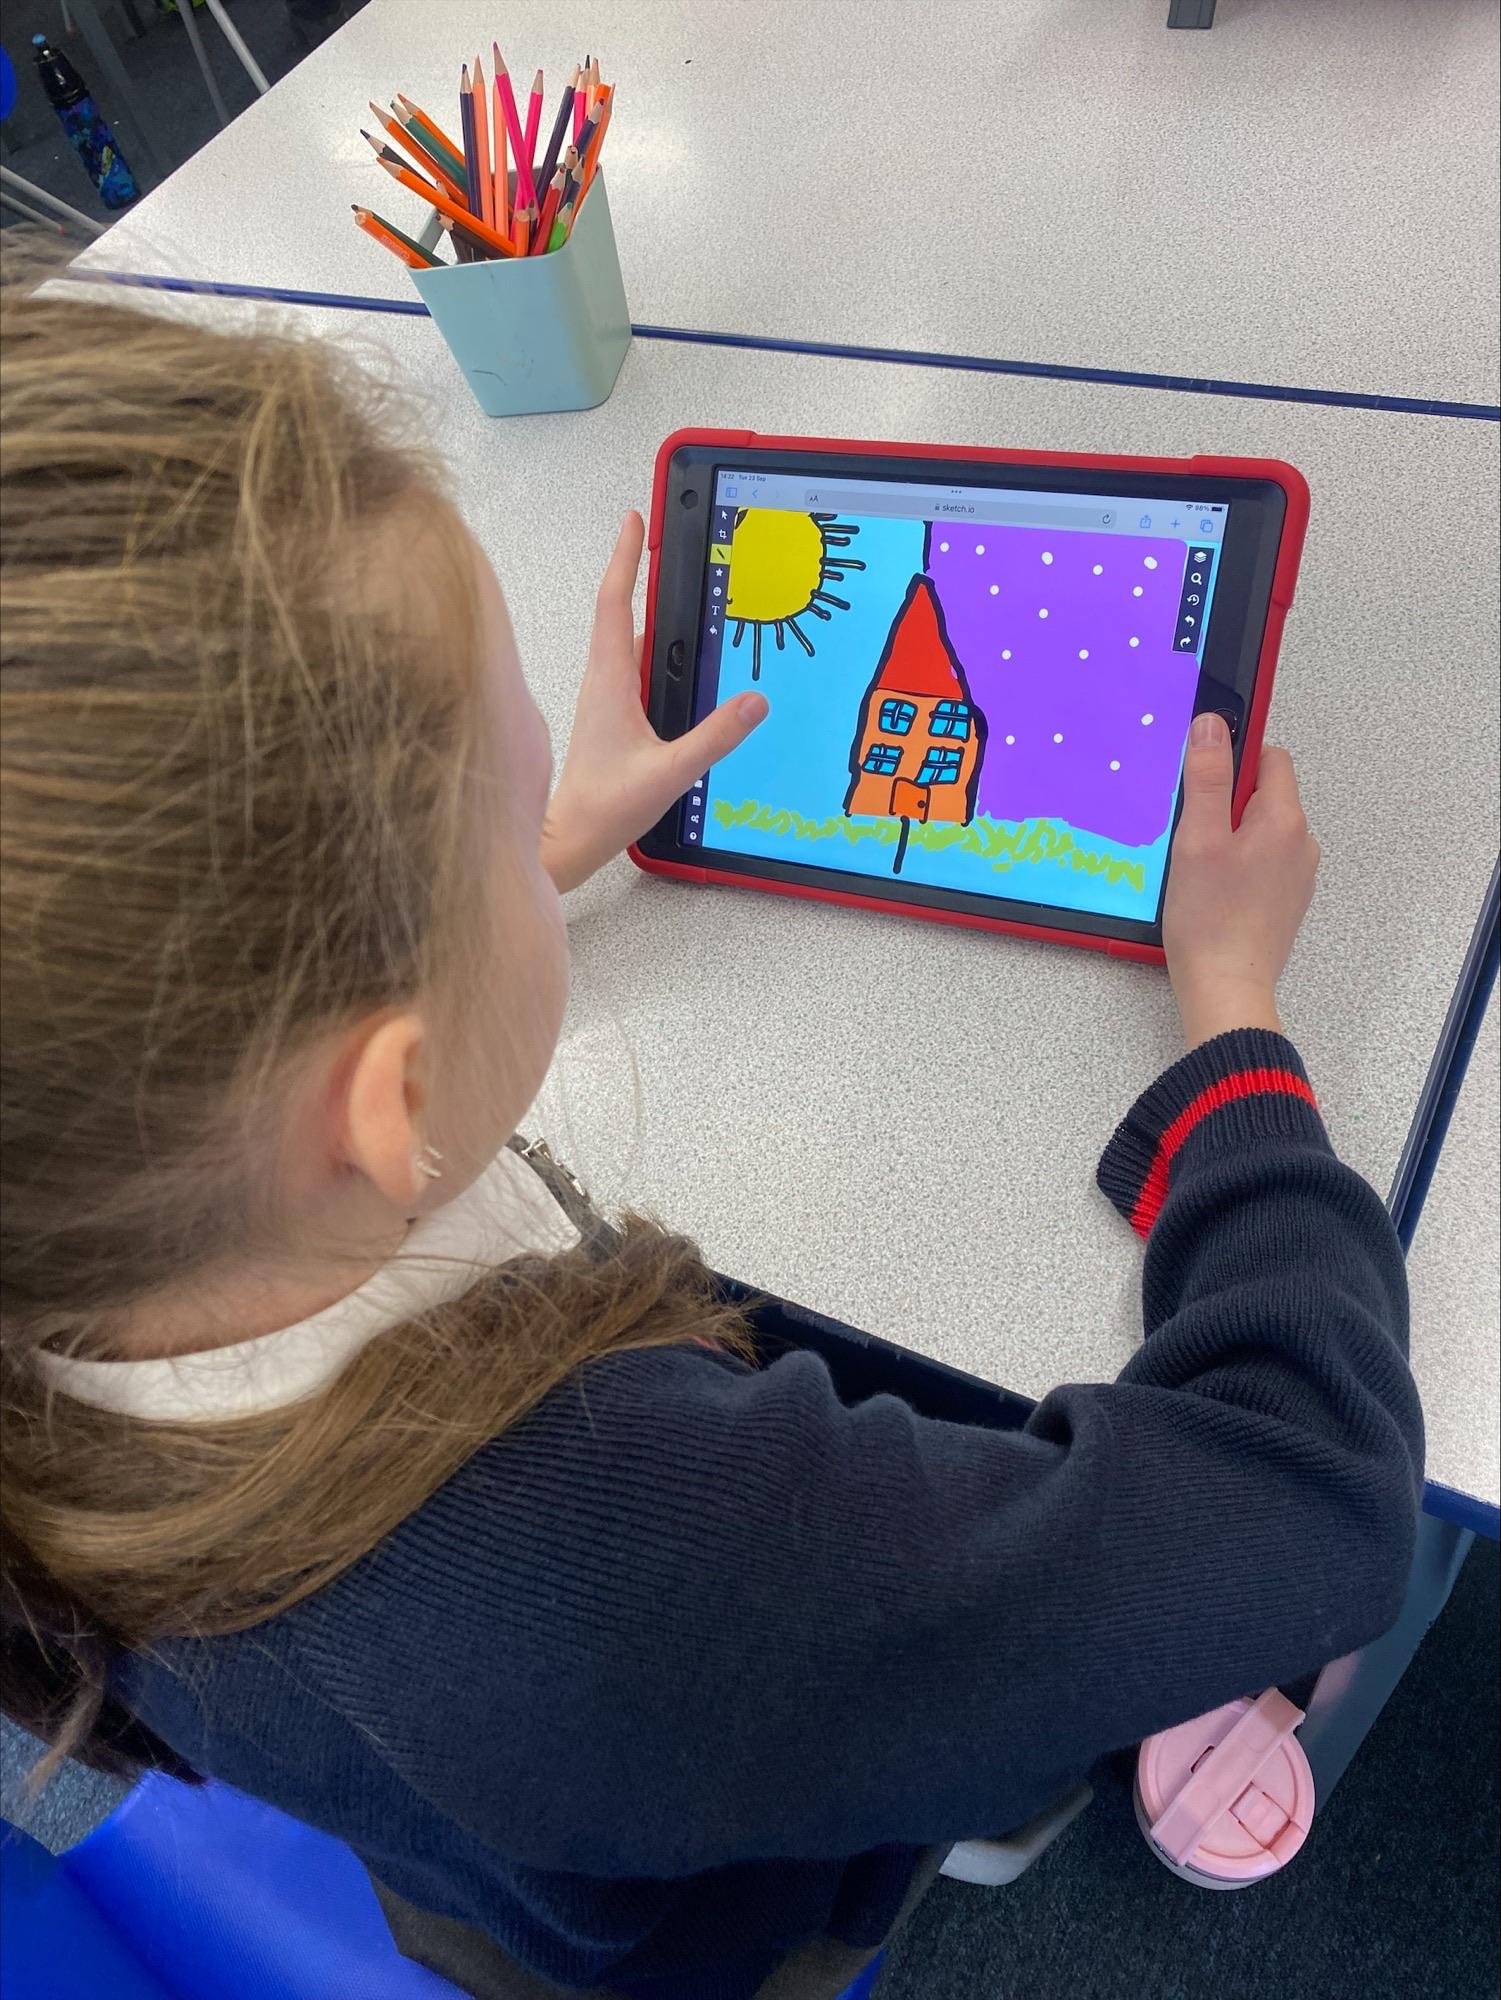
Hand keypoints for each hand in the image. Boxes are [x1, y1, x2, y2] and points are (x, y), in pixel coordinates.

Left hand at [541, 513, 768, 892]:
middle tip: (657, 536)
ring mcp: (604, 699)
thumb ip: (715, 737)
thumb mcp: (670, 772)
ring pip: (624, 639)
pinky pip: (630, 666)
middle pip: (618, 611)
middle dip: (636, 570)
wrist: (569, 841)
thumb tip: (754, 702)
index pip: (615, 603)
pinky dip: (650, 646)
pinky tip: (675, 657)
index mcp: (610, 682)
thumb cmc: (605, 808)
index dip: (625, 558)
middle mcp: (603, 682)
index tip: (635, 520)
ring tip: (674, 587)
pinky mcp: (610, 717)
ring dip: (644, 608)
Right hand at [1163, 714, 1320, 1048]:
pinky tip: (1208, 888)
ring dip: (1227, 834)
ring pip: (1258, 830)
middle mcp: (1300, 844)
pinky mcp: (1283, 900)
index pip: (1270, 757)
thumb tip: (1212, 726)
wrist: (1226, 989)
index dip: (1234, 756)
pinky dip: (1234, 864)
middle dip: (1224, 801)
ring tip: (1196, 864)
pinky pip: (1259, 862)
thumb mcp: (1197, 839)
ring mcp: (1295, 875)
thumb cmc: (1211, 922)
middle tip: (1190, 829)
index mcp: (1284, 821)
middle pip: (1263, 794)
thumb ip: (1206, 778)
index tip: (1203, 770)